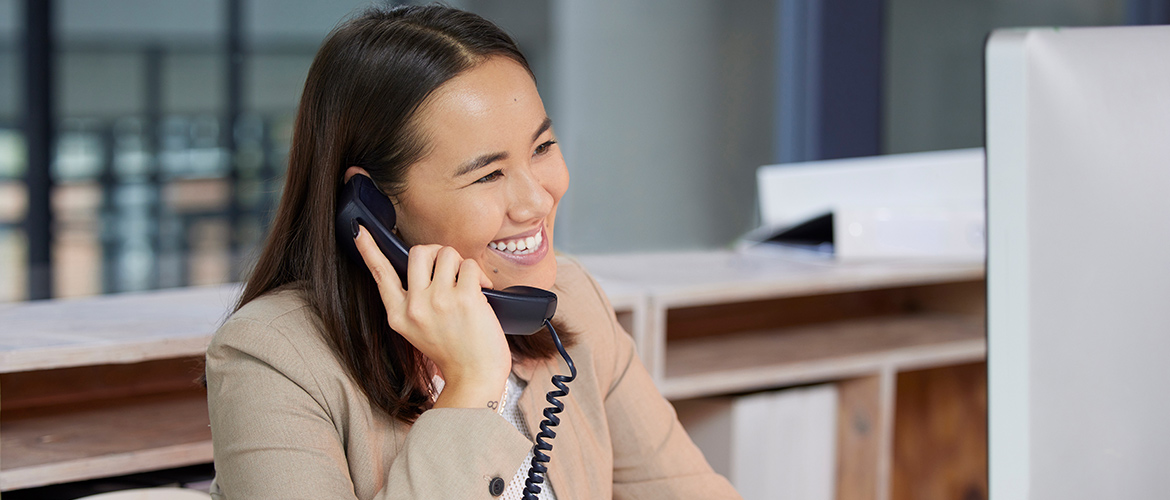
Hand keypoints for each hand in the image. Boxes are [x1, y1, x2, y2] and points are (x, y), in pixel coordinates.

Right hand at [353, 225, 510, 409]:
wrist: (474, 377)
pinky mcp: (464, 299)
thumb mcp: (419, 330)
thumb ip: (414, 302)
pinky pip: (469, 265)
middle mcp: (414, 307)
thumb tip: (427, 267)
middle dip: (439, 253)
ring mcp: (438, 301)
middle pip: (419, 251)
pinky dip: (479, 275)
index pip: (380, 275)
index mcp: (398, 315)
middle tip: (451, 270)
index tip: (359, 231)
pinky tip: (483, 291)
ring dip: (462, 264)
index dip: (369, 250)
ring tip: (469, 285)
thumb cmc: (453, 352)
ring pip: (447, 253)